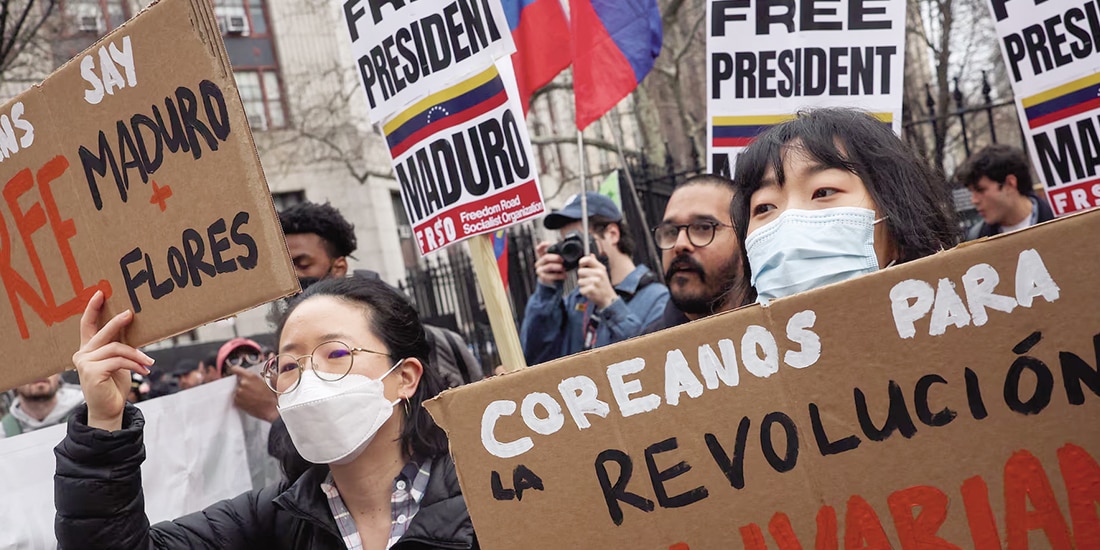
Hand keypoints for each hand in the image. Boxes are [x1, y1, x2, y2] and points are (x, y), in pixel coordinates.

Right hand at [72, 290, 152, 431]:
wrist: (109, 409)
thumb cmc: (114, 385)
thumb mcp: (119, 362)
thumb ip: (120, 346)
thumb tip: (134, 326)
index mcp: (88, 349)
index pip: (87, 325)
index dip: (92, 308)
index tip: (100, 293)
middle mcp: (82, 354)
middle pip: (103, 332)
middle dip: (117, 322)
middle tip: (130, 313)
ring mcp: (84, 363)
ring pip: (116, 348)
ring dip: (136, 355)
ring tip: (149, 363)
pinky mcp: (91, 372)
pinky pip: (118, 361)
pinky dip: (134, 365)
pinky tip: (144, 371)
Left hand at [230, 366, 279, 421]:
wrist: (271, 410)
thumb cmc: (271, 397)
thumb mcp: (269, 381)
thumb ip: (264, 372)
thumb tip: (267, 362)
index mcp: (250, 376)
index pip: (235, 369)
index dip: (236, 370)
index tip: (236, 372)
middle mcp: (243, 384)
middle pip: (237, 381)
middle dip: (242, 383)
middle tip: (251, 388)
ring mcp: (239, 393)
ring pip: (237, 390)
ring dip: (241, 392)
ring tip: (251, 396)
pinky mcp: (237, 402)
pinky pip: (236, 398)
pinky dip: (240, 399)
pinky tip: (249, 401)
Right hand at [534, 241, 565, 285]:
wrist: (550, 281)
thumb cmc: (554, 268)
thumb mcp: (555, 261)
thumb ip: (558, 254)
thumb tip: (567, 245)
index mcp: (542, 256)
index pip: (539, 249)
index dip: (543, 245)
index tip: (549, 243)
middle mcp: (539, 263)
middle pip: (546, 258)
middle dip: (555, 258)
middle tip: (562, 259)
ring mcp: (540, 271)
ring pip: (549, 267)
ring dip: (558, 267)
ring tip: (564, 269)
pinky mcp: (543, 278)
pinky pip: (551, 276)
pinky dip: (559, 276)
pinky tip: (564, 275)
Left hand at [577, 255, 616, 308]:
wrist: (609, 299)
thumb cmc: (604, 286)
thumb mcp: (602, 273)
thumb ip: (595, 263)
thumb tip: (591, 255)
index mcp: (600, 268)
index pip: (588, 259)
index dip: (582, 262)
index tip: (582, 266)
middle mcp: (598, 273)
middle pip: (580, 271)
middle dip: (582, 277)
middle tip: (588, 281)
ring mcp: (595, 282)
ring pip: (579, 281)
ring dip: (583, 286)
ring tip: (590, 287)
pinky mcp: (592, 290)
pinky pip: (581, 290)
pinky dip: (584, 292)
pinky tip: (590, 292)